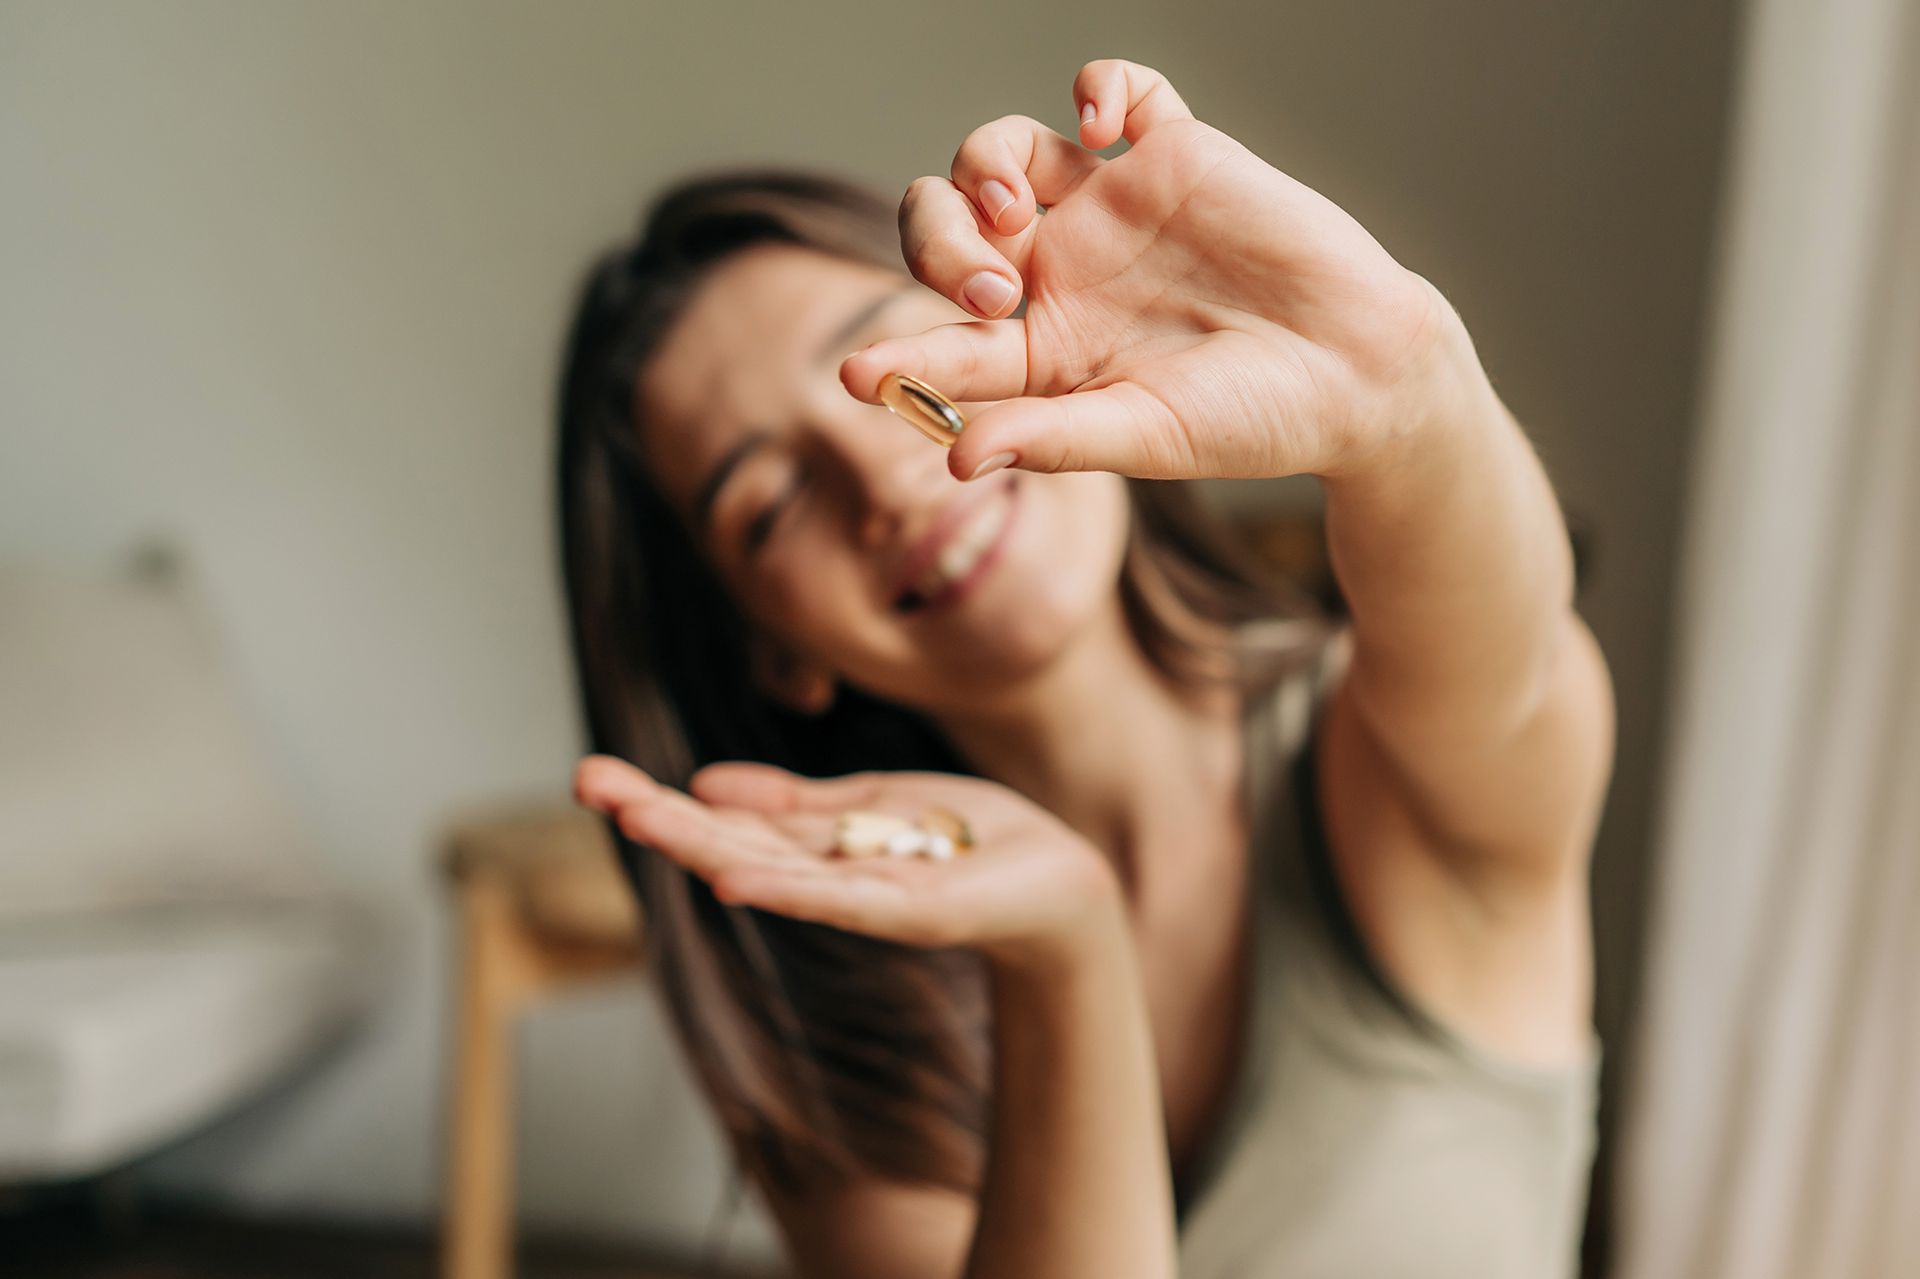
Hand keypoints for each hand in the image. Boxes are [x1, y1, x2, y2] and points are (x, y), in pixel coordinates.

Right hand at [574, 755, 1124, 973]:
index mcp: (816, 845)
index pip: (724, 818)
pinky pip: (838, 898)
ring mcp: (864, 896)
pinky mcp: (912, 910)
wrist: (1059, 882)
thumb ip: (795, 801)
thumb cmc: (970, 841)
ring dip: (699, 842)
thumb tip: (707, 783)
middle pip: (728, 840)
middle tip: (584, 782)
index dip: (660, 798)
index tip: (593, 774)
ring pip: (769, 866)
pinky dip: (784, 886)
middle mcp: (825, 874)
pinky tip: (730, 874)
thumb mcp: (873, 803)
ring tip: (636, 816)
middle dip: (658, 814)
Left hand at [838, 58, 1476, 483]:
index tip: (854, 376)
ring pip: (1002, 152)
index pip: (946, 343)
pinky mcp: (1174, 154)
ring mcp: (1112, 208)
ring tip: (1017, 212)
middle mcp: (1061, 271)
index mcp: (1043, 349)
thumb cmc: (1252, 420)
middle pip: (948, 226)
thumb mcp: (1145, 436)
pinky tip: (1106, 121)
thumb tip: (955, 459)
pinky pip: (1118, 91)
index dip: (896, 357)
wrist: (1359, 374)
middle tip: (991, 290)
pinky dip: (1101, 83)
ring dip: (983, 167)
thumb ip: (1050, 439)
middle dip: (938, 246)